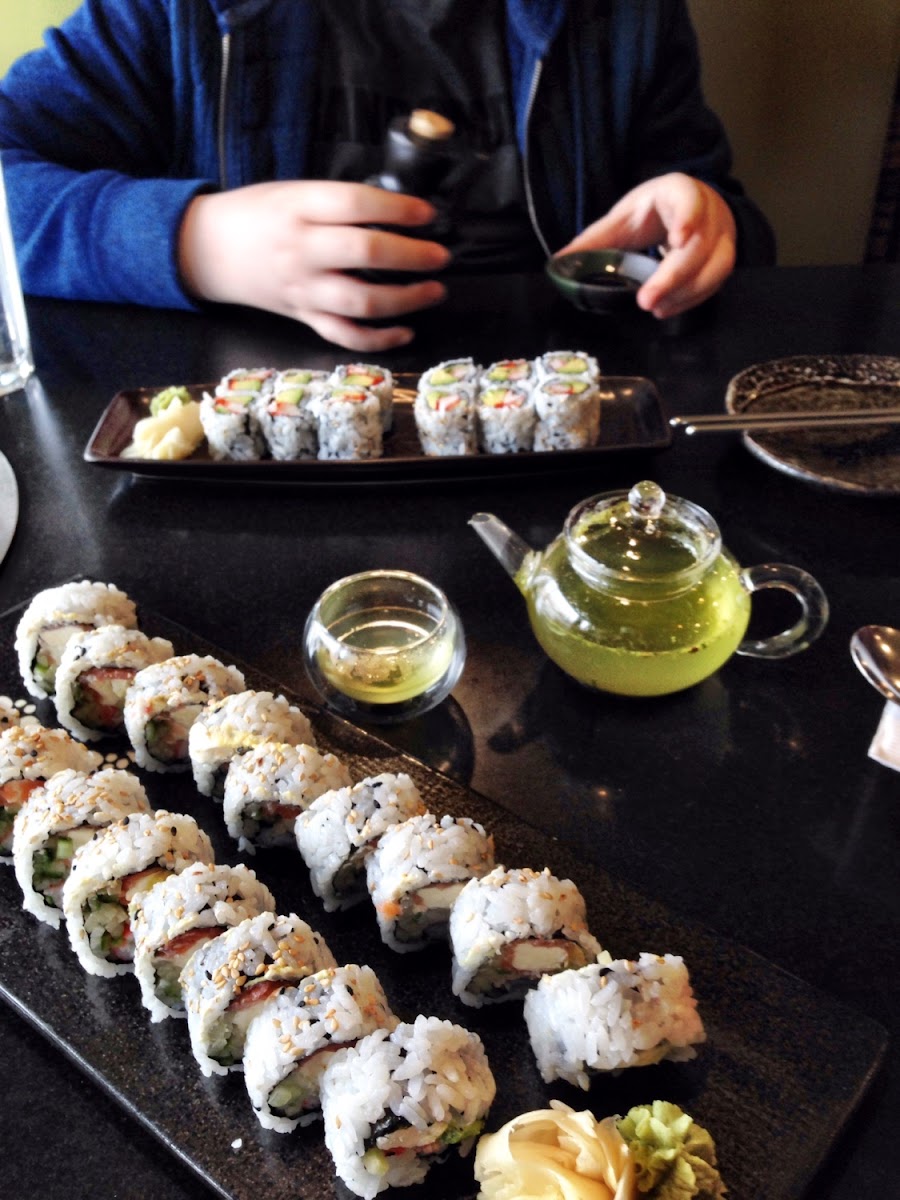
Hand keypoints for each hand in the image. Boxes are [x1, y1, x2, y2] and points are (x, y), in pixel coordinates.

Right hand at [178, 180, 450, 350]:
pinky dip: (378, 339)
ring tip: (433, 290)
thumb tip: (399, 212)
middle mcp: (302, 250)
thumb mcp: (295, 191)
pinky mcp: (303, 317)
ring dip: (405, 300)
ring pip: (360, 302)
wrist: (211, 249)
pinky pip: (344, 336)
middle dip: (411, 255)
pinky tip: (405, 331)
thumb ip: (339, 202)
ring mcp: (303, 289)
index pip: (355, 204)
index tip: (427, 214)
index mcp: (299, 208)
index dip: (397, 209)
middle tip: (439, 255)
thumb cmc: (259, 214)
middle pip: (363, 253)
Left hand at [555, 173, 736, 318]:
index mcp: (679, 191)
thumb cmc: (651, 212)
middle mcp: (709, 211)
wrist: (684, 210)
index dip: (687, 218)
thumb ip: (595, 239)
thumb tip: (559, 262)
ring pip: (715, 267)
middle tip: (647, 302)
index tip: (676, 241)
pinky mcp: (725, 258)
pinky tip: (668, 309)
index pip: (689, 200)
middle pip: (699, 245)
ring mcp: (722, 235)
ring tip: (657, 310)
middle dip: (673, 276)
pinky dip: (692, 299)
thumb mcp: (623, 217)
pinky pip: (715, 282)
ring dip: (685, 293)